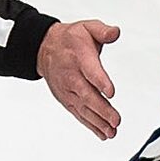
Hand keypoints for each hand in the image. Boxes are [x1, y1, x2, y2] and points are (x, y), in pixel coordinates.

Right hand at [39, 18, 120, 138]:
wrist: (44, 49)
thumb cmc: (70, 40)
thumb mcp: (86, 27)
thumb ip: (102, 31)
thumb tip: (114, 32)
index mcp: (78, 57)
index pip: (90, 70)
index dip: (100, 81)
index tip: (111, 92)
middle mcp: (71, 76)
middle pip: (86, 95)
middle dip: (101, 109)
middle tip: (115, 120)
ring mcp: (68, 90)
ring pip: (83, 108)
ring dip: (98, 122)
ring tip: (111, 132)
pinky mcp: (67, 99)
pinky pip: (78, 114)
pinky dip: (90, 125)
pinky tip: (103, 133)